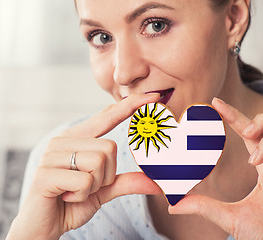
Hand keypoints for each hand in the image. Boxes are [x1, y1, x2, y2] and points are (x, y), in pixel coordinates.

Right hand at [6, 93, 161, 239]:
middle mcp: (62, 141)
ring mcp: (51, 156)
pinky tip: (65, 197)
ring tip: (74, 192)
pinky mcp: (45, 174)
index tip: (153, 95)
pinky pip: (84, 182)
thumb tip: (155, 182)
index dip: (129, 106)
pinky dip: (82, 196)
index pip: (106, 117)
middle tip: (87, 187)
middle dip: (106, 175)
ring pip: (98, 163)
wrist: (41, 227)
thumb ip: (124, 182)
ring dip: (94, 187)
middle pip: (109, 148)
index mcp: (75, 139)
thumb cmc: (70, 204)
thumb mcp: (102, 191)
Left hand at [168, 97, 262, 239]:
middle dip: (254, 121)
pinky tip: (258, 162)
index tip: (214, 103)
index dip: (234, 116)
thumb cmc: (260, 235)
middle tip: (244, 131)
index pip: (249, 135)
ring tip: (250, 147)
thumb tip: (172, 205)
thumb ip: (203, 207)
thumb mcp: (228, 217)